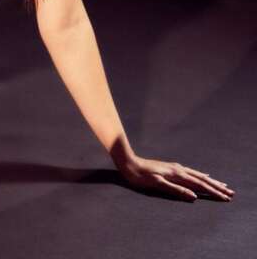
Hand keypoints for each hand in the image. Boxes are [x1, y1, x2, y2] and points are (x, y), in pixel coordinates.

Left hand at [117, 155, 235, 201]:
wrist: (129, 163)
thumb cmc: (141, 176)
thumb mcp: (157, 184)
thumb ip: (175, 189)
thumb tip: (194, 197)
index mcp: (177, 174)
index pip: (200, 184)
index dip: (213, 192)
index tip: (226, 198)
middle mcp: (179, 170)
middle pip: (202, 179)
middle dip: (216, 187)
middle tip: (231, 193)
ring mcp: (175, 168)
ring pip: (197, 175)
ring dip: (210, 181)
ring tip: (222, 184)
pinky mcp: (171, 168)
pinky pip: (190, 172)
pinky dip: (199, 175)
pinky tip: (203, 174)